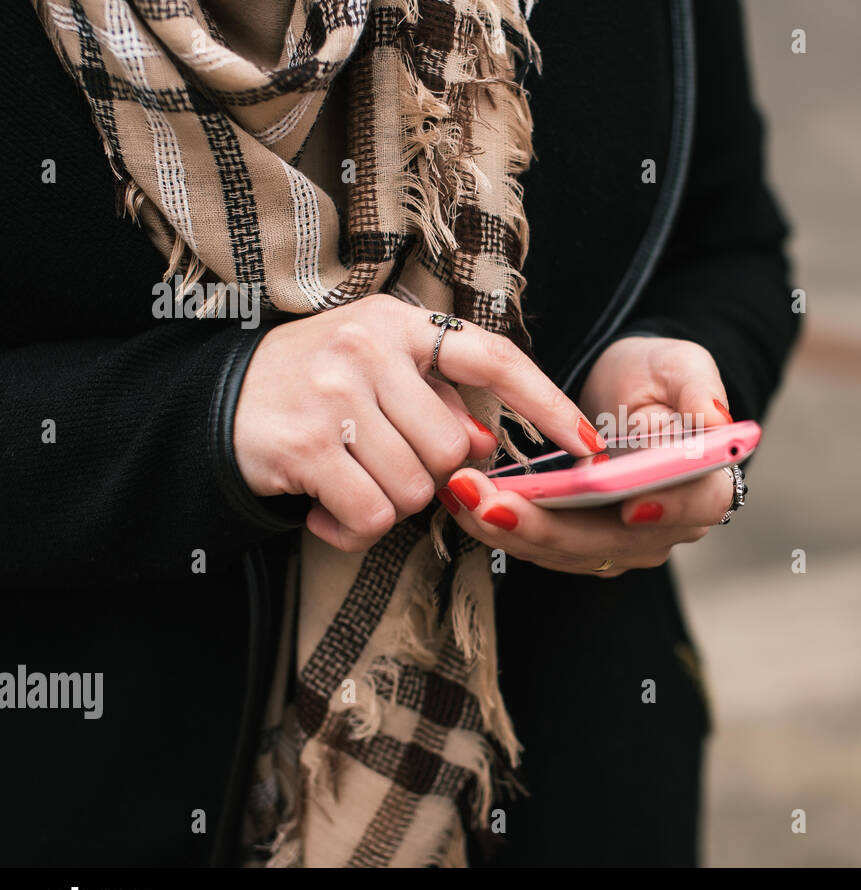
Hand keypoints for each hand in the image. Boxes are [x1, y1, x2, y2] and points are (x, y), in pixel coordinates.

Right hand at [232, 294, 603, 552]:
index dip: (545, 402)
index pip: (492, 357)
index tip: (585, 443)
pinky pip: (372, 515)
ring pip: (417, 487)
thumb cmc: (312, 390)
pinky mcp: (306, 443)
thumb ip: (437, 401)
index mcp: (398, 323)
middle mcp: (368, 345)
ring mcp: (335, 391)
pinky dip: (352, 529)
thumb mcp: (377, 373)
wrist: (207, 405)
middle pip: (455, 447)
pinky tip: (324, 507)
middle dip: (429, 473)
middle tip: (381, 464)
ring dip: (387, 503)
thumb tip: (492, 445)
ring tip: (346, 481)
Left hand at [438, 335, 735, 575]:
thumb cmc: (656, 377)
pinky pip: (540, 549)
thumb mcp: (682, 365)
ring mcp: (623, 545)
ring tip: (462, 495)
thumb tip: (715, 419)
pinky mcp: (581, 548)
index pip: (695, 505)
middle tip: (493, 502)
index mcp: (706, 484)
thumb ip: (698, 388)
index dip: (665, 508)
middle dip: (548, 526)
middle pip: (612, 541)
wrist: (623, 396)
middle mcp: (667, 527)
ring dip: (511, 530)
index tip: (630, 506)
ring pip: (567, 552)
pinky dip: (500, 528)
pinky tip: (462, 502)